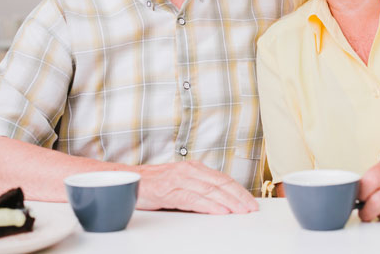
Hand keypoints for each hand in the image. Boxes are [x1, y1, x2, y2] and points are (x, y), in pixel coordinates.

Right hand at [136, 160, 258, 213]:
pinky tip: (220, 211)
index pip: (223, 179)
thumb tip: (220, 199)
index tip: (250, 201)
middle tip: (251, 208)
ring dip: (228, 202)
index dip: (239, 190)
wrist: (128, 180)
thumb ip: (198, 186)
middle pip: (220, 184)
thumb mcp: (180, 181)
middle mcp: (189, 171)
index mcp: (194, 168)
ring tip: (241, 211)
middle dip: (239, 196)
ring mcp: (179, 180)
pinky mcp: (169, 191)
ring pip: (210, 191)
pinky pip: (193, 199)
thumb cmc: (155, 183)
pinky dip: (209, 205)